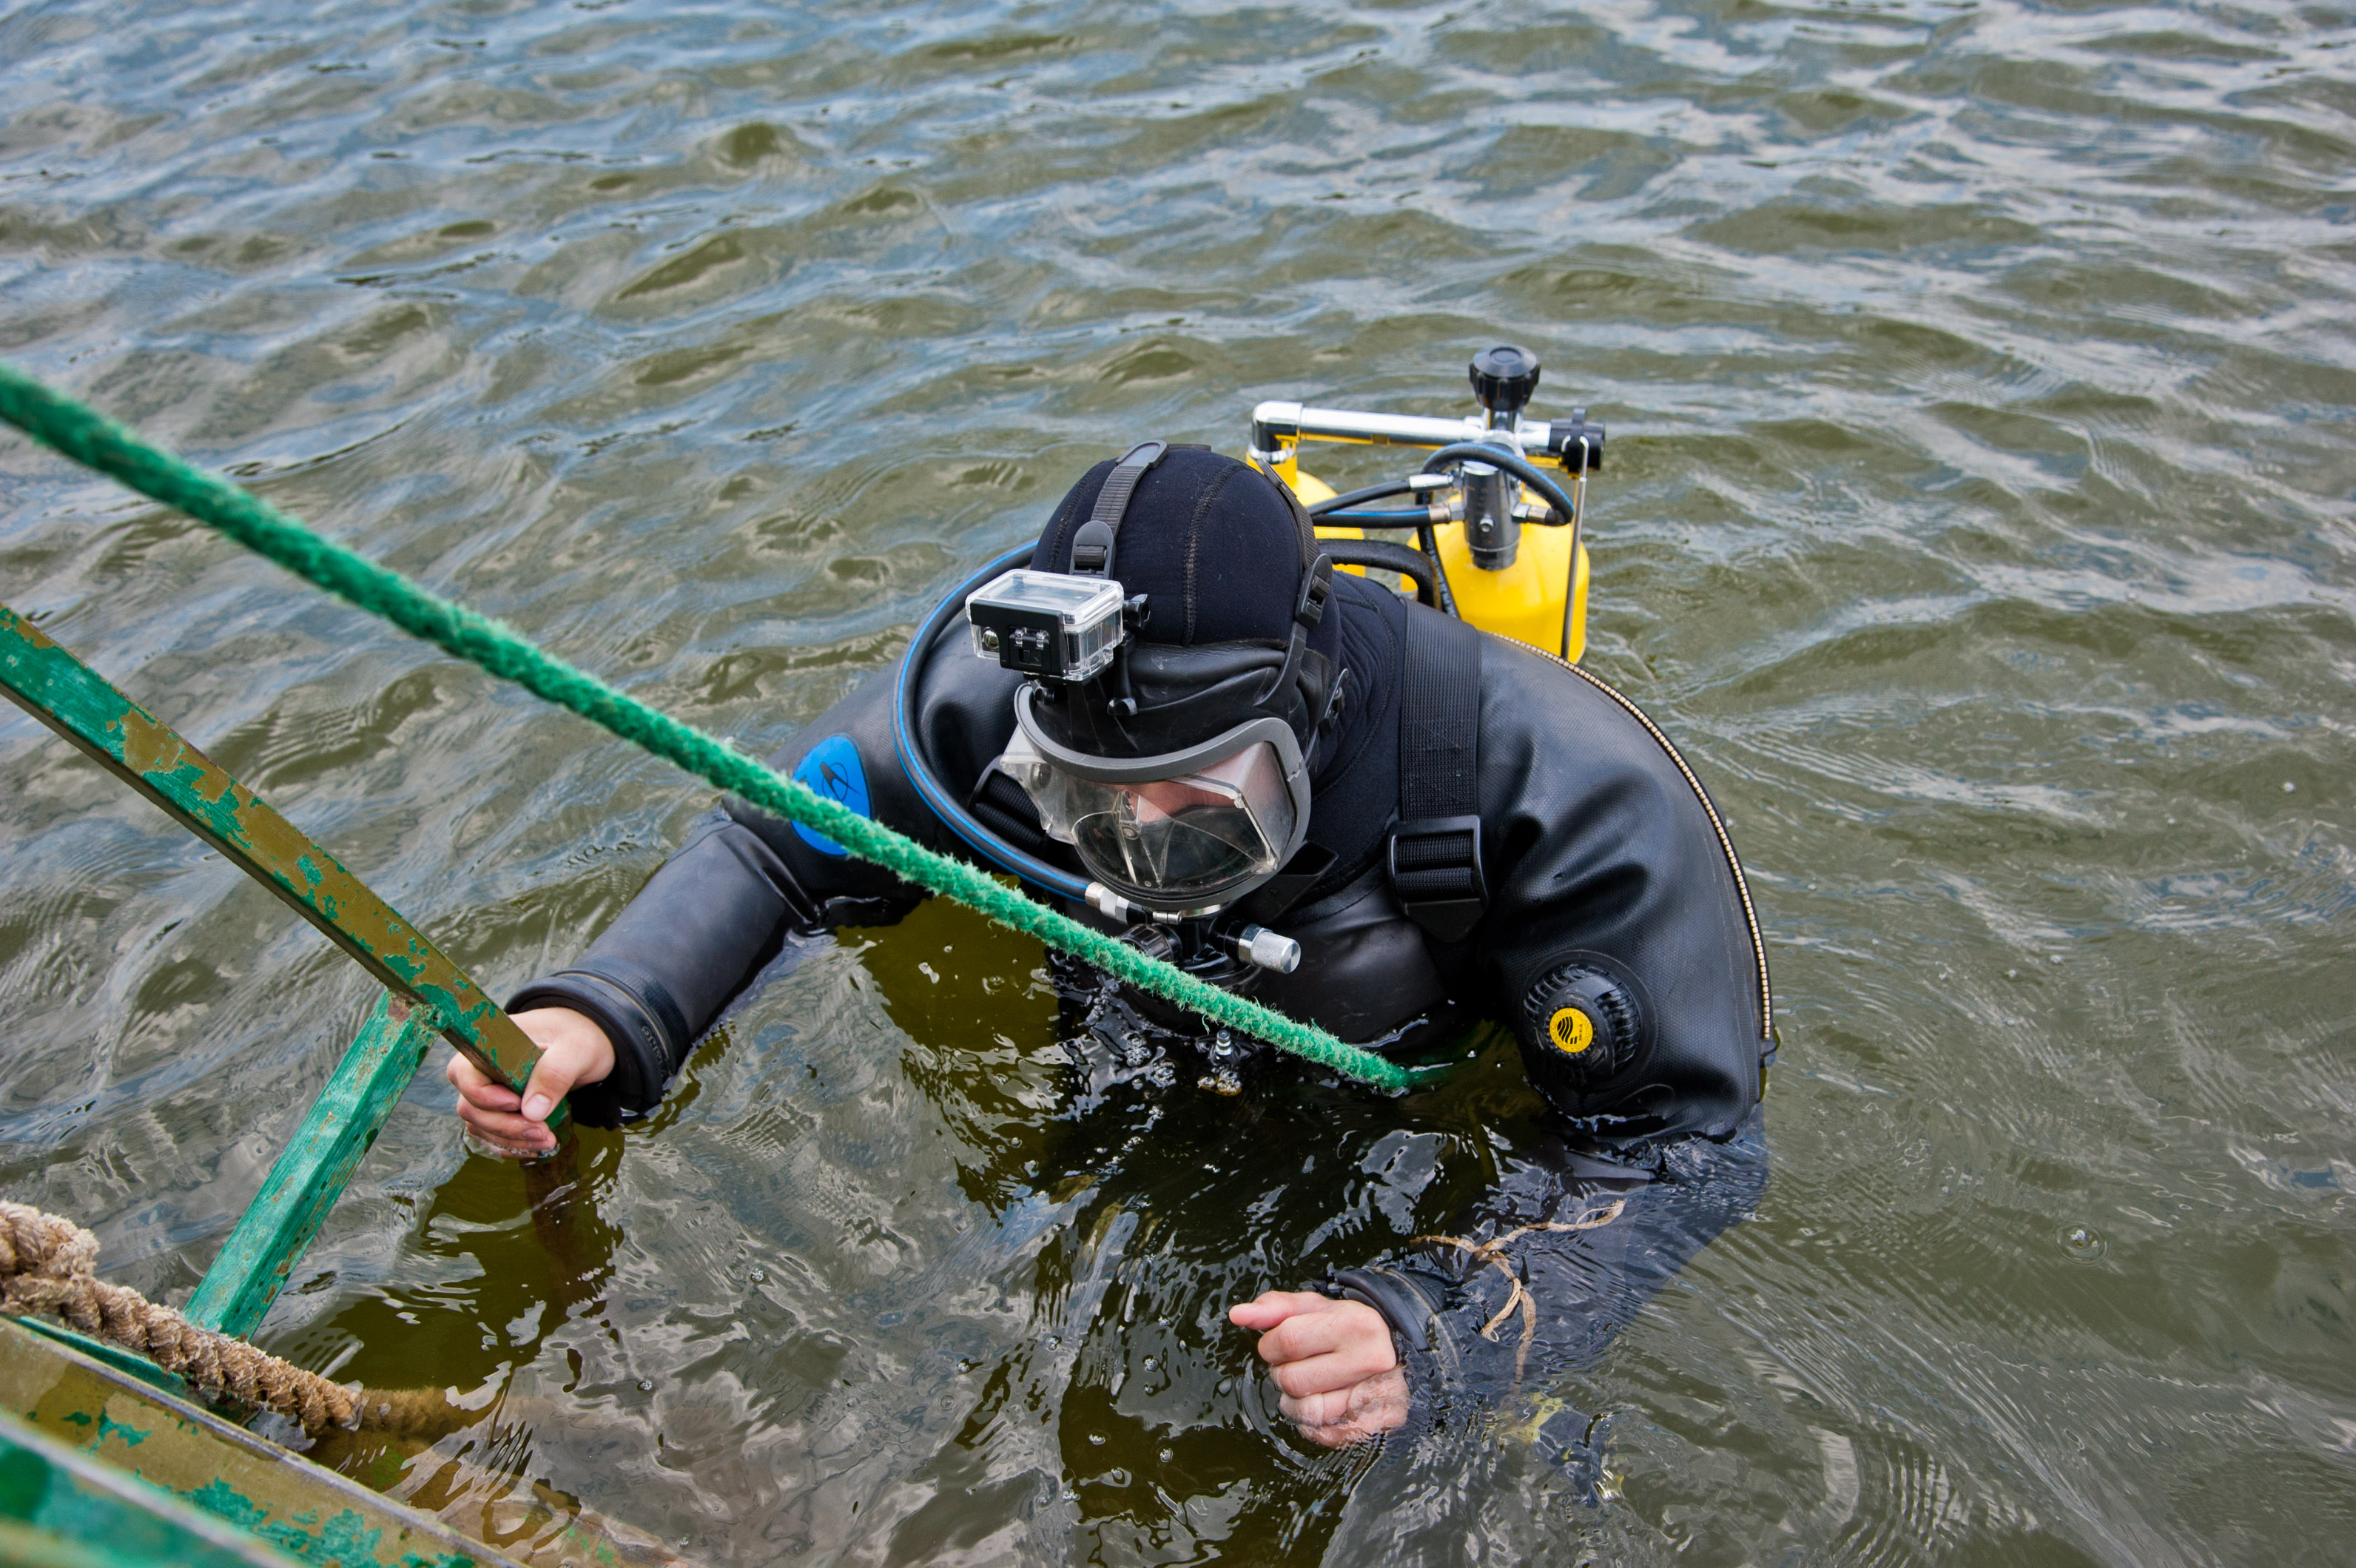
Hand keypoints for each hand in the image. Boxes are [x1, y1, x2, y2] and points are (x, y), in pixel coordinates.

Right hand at [446, 1007, 613, 1156]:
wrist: (587, 1043)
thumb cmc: (578, 1036)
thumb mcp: (576, 1049)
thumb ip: (555, 1073)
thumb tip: (531, 1112)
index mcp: (491, 1045)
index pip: (464, 1075)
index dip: (485, 1096)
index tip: (517, 1104)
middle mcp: (481, 1069)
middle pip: (470, 1107)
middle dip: (504, 1126)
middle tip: (542, 1131)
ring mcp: (488, 1091)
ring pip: (480, 1125)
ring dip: (510, 1139)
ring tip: (547, 1140)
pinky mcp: (500, 1109)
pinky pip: (493, 1134)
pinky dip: (513, 1144)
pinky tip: (539, 1145)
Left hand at [1228, 1290, 1408, 1447]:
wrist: (1399, 1354)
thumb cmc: (1350, 1329)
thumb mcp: (1318, 1309)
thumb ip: (1277, 1307)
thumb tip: (1238, 1315)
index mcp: (1357, 1323)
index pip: (1288, 1340)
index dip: (1270, 1345)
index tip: (1278, 1345)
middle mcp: (1371, 1359)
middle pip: (1292, 1379)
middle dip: (1281, 1374)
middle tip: (1296, 1365)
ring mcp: (1376, 1396)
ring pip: (1305, 1411)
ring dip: (1294, 1401)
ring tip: (1309, 1385)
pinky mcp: (1376, 1425)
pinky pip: (1322, 1434)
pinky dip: (1312, 1423)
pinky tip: (1324, 1402)